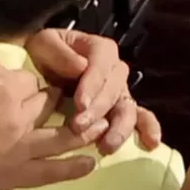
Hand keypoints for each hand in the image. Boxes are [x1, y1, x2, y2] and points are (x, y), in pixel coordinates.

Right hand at [0, 55, 97, 189]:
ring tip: (100, 125)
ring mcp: (21, 150)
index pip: (29, 81)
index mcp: (6, 89)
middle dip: (55, 100)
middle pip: (48, 105)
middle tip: (61, 99)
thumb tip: (7, 70)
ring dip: (84, 128)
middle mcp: (21, 118)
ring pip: (62, 136)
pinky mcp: (14, 175)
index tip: (18, 85)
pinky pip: (51, 173)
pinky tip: (90, 163)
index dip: (25, 82)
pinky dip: (72, 168)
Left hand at [24, 29, 158, 154]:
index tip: (79, 103)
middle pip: (114, 89)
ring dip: (119, 127)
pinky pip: (139, 118)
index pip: (101, 65)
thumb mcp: (42, 43)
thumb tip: (80, 67)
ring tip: (106, 145)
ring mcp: (120, 91)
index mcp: (100, 49)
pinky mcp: (120, 109)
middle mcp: (115, 69)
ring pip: (128, 108)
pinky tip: (151, 143)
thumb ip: (58, 52)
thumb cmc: (42, 54)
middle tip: (79, 126)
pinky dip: (147, 129)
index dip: (92, 84)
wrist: (39, 69)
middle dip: (98, 110)